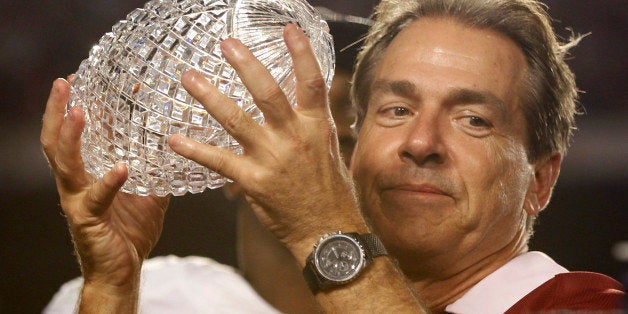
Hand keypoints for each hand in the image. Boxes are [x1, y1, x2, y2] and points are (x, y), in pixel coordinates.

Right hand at [40, 79, 168, 299]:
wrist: (122, 270)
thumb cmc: (130, 232)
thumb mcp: (149, 194)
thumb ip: (156, 172)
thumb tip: (178, 150)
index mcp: (89, 172)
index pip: (83, 134)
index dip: (85, 106)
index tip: (93, 79)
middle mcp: (76, 183)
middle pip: (56, 140)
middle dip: (56, 110)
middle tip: (64, 82)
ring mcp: (76, 200)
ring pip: (65, 163)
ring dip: (70, 135)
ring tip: (78, 111)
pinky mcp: (86, 219)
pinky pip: (95, 198)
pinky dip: (108, 181)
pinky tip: (121, 168)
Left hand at [169, 24, 367, 257]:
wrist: (327, 231)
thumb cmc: (328, 191)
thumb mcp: (326, 150)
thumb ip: (309, 124)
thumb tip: (300, 101)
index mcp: (315, 126)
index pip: (312, 82)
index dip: (301, 53)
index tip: (288, 29)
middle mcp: (294, 137)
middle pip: (268, 92)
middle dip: (245, 65)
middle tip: (225, 44)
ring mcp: (272, 159)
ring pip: (236, 120)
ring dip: (210, 97)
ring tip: (189, 78)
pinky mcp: (253, 182)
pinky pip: (218, 160)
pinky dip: (195, 149)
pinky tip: (174, 139)